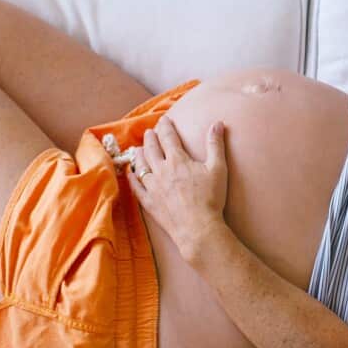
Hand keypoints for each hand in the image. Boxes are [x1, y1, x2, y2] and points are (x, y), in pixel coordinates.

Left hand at [128, 115, 229, 256]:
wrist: (198, 227)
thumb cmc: (211, 198)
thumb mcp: (218, 168)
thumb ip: (216, 144)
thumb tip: (218, 123)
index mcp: (178, 160)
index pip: (168, 137)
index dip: (166, 126)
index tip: (164, 120)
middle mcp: (161, 171)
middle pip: (151, 149)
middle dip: (150, 138)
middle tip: (150, 132)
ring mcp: (152, 187)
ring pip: (140, 165)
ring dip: (138, 154)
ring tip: (137, 148)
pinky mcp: (149, 202)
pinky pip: (136, 187)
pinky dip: (131, 177)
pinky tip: (130, 173)